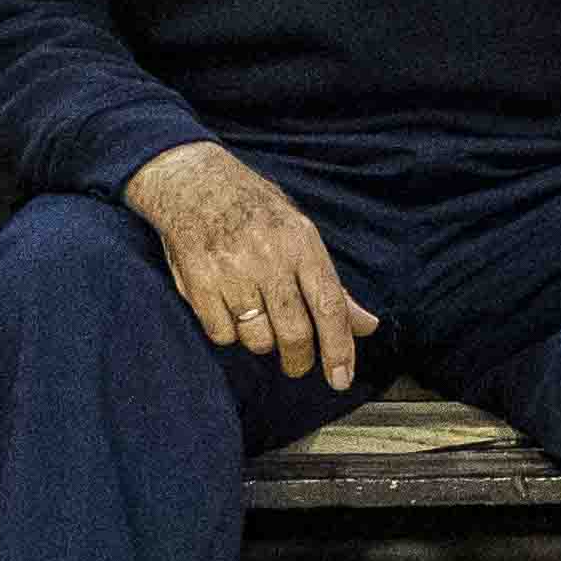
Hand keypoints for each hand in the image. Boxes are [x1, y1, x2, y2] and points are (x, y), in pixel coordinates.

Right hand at [127, 141, 380, 383]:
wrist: (192, 181)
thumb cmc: (254, 208)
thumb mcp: (299, 233)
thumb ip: (331, 285)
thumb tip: (367, 326)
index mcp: (300, 243)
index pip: (328, 306)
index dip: (339, 348)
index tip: (341, 379)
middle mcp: (268, 258)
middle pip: (294, 333)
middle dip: (300, 360)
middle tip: (297, 364)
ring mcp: (231, 272)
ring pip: (258, 339)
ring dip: (262, 341)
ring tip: (256, 318)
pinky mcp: (198, 284)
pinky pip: (222, 334)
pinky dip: (229, 332)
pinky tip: (228, 306)